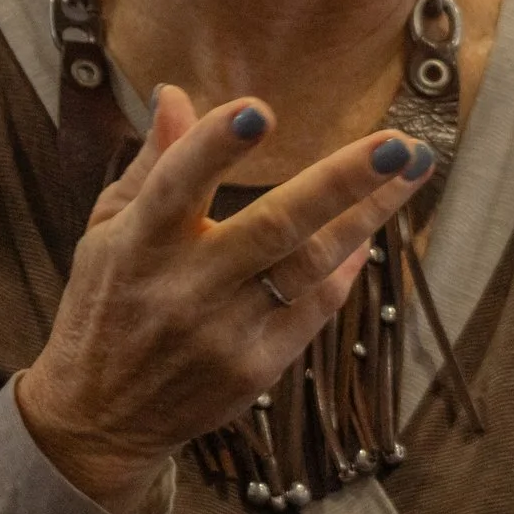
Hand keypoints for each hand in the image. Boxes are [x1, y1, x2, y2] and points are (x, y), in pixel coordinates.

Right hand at [15, 85, 434, 513]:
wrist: (101, 418)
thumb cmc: (105, 305)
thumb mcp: (107, 229)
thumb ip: (152, 164)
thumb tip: (176, 95)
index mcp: (139, 245)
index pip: (178, 185)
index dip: (217, 147)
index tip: (260, 109)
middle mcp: (185, 289)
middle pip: (274, 227)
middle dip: (341, 182)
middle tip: (396, 145)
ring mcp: (225, 334)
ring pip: (312, 266)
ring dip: (369, 215)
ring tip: (412, 169)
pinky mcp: (255, 368)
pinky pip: (316, 307)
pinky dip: (346, 265)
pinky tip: (370, 227)